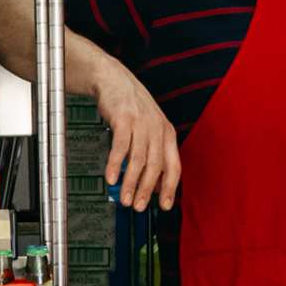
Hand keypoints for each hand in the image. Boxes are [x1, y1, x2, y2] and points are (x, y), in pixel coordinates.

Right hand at [94, 65, 180, 212]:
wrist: (113, 79)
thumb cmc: (130, 107)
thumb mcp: (148, 128)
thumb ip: (152, 153)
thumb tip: (153, 183)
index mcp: (167, 134)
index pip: (174, 166)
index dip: (170, 188)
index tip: (165, 205)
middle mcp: (157, 129)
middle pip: (156, 166)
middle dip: (147, 190)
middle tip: (139, 207)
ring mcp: (141, 123)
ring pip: (138, 160)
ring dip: (131, 183)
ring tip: (124, 199)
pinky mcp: (124, 118)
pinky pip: (120, 147)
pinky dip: (115, 165)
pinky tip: (111, 178)